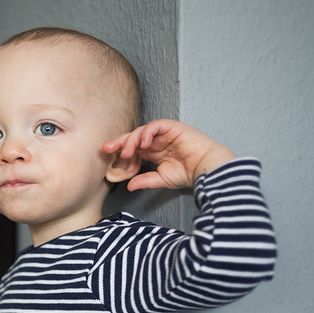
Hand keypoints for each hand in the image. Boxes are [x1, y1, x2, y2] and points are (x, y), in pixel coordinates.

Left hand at [103, 119, 235, 190]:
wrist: (206, 169)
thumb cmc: (189, 173)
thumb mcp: (162, 179)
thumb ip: (145, 180)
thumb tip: (129, 186)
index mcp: (154, 151)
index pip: (133, 146)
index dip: (120, 149)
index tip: (107, 154)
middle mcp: (158, 140)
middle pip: (134, 136)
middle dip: (120, 141)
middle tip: (108, 148)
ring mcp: (165, 133)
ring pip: (143, 130)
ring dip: (132, 140)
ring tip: (127, 152)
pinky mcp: (173, 127)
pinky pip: (156, 126)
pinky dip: (147, 132)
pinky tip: (143, 143)